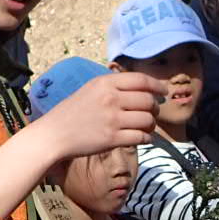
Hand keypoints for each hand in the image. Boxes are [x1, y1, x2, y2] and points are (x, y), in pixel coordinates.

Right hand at [39, 72, 164, 159]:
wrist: (54, 134)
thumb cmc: (72, 112)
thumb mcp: (91, 89)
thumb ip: (113, 86)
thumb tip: (141, 89)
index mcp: (105, 83)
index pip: (141, 80)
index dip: (157, 85)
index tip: (164, 91)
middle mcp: (111, 99)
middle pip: (149, 101)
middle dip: (156, 108)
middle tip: (153, 112)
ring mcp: (112, 119)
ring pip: (148, 120)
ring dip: (152, 124)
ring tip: (147, 127)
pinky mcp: (112, 139)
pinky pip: (141, 137)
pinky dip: (146, 138)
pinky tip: (143, 138)